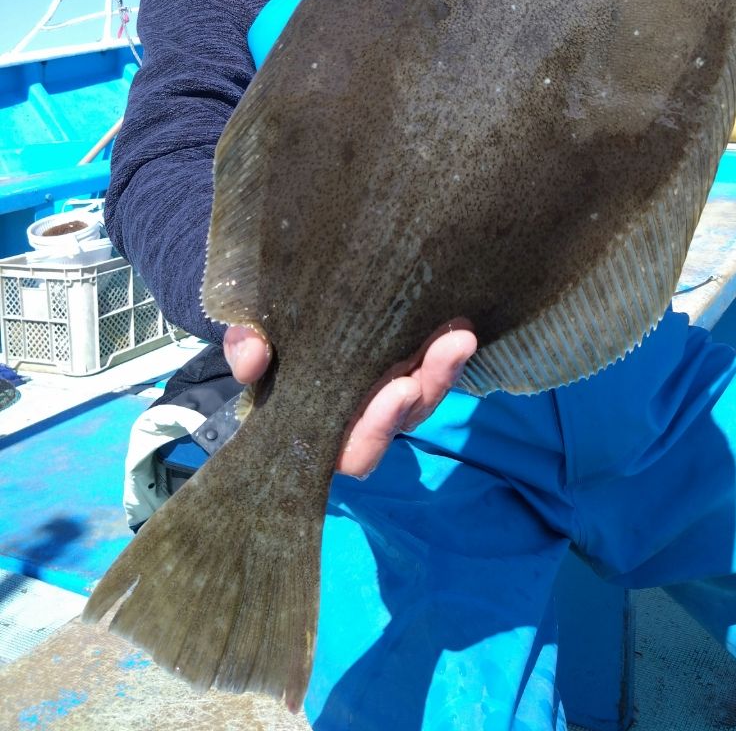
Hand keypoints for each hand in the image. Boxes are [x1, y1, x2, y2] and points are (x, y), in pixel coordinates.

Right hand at [222, 320, 476, 478]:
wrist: (281, 315)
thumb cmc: (265, 344)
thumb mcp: (250, 344)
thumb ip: (245, 350)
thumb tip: (251, 358)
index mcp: (321, 429)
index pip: (354, 450)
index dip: (377, 429)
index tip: (398, 390)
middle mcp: (363, 419)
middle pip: (404, 420)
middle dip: (429, 388)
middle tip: (451, 347)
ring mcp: (390, 393)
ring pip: (426, 394)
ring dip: (445, 368)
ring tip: (460, 333)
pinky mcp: (410, 365)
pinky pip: (435, 367)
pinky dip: (446, 350)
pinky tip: (459, 320)